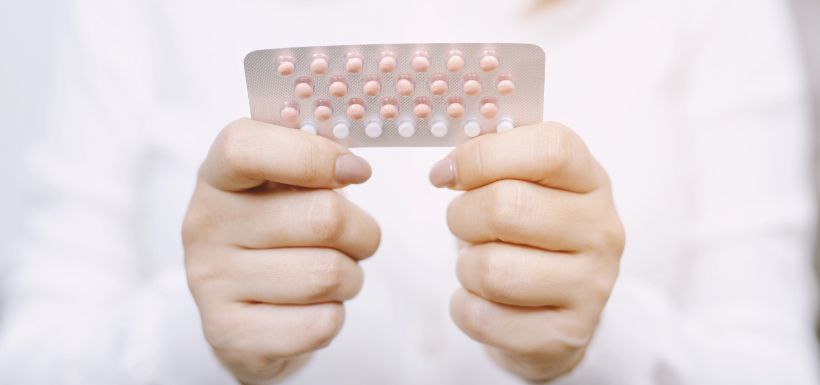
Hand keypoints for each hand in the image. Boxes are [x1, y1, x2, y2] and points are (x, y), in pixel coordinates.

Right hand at [182, 119, 380, 383]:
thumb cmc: (278, 230)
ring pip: (328, 275)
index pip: (246, 148)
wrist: (244, 311)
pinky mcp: (230, 334)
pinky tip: (308, 308)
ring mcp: (211, 283)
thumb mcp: (285, 183)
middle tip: (353, 238)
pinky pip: (321, 323)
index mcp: (217, 176)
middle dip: (360, 232)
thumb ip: (314, 158)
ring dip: (350, 277)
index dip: (314, 155)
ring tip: (329, 274)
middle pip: (322, 217)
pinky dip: (333, 315)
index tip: (355, 171)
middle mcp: (204, 226)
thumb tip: (351, 166)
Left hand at [429, 122, 624, 381]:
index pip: (549, 149)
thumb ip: (491, 159)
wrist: (556, 308)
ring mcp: (590, 286)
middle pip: (506, 208)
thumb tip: (447, 164)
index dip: (484, 155)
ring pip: (492, 270)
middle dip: (462, 216)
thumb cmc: (527, 234)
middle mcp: (601, 230)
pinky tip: (483, 301)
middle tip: (464, 224)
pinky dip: (466, 308)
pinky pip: (485, 318)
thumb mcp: (521, 184)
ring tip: (481, 265)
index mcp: (589, 179)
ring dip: (467, 267)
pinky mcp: (566, 334)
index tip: (446, 173)